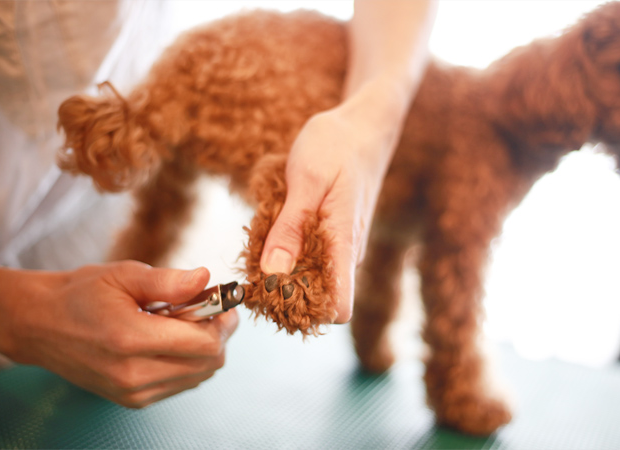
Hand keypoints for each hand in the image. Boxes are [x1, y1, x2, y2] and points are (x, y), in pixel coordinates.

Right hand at [0, 262, 237, 407]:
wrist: (41, 325)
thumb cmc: (82, 294)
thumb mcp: (124, 275)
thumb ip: (169, 281)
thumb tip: (206, 279)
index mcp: (131, 340)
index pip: (205, 344)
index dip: (223, 322)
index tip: (223, 302)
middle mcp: (133, 374)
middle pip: (209, 364)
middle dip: (219, 334)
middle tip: (208, 309)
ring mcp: (133, 393)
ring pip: (199, 376)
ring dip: (204, 349)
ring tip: (183, 323)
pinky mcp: (133, 400)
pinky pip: (182, 384)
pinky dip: (189, 362)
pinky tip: (170, 341)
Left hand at [259, 80, 405, 322]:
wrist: (363, 127)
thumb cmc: (337, 147)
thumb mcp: (306, 180)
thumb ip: (290, 228)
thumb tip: (273, 273)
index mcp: (344, 244)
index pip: (339, 308)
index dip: (305, 309)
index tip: (272, 291)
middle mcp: (347, 254)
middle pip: (319, 298)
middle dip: (284, 287)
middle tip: (257, 256)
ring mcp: (341, 246)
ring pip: (312, 277)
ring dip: (284, 267)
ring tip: (266, 234)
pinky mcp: (334, 237)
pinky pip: (310, 258)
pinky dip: (289, 250)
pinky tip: (277, 226)